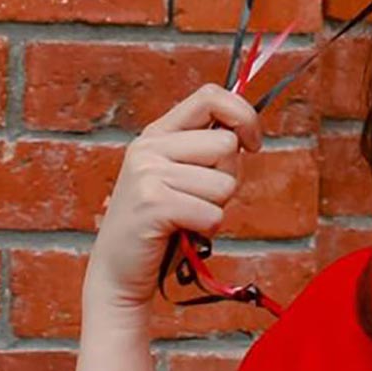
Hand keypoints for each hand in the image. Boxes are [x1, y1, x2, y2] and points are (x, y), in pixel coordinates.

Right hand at [84, 85, 261, 314]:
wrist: (118, 273)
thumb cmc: (161, 226)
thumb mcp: (179, 177)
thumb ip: (205, 151)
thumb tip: (246, 132)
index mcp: (157, 134)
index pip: (210, 96)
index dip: (243, 115)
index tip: (253, 144)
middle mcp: (149, 147)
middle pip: (226, 145)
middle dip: (227, 179)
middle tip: (196, 201)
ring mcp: (147, 173)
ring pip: (224, 183)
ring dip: (214, 209)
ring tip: (184, 219)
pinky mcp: (153, 203)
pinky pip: (212, 213)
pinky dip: (206, 229)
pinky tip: (179, 233)